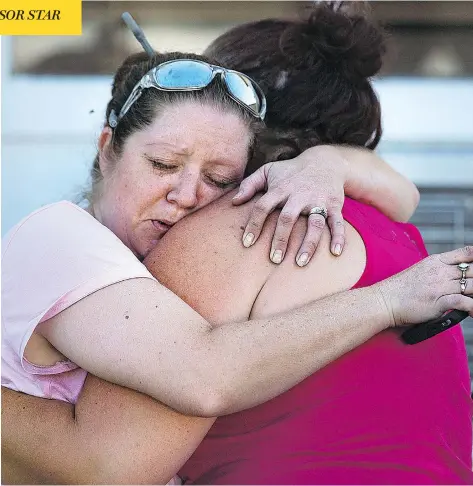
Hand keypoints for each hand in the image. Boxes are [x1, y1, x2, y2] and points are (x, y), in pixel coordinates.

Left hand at [233, 146, 346, 266]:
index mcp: (280, 188)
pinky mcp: (334, 205)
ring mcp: (318, 200)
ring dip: (308, 244)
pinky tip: (336, 253)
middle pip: (288, 218)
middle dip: (280, 239)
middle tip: (274, 259)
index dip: (254, 225)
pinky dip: (339, 237)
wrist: (325, 161)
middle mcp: (299, 195)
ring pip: (314, 224)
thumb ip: (249, 184)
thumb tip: (233, 202)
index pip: (263, 207)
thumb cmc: (290, 171)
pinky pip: (338, 222)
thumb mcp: (268, 171)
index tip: (247, 244)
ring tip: (300, 263)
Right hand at [375, 246, 472, 327]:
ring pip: (472, 286)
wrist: (384, 301)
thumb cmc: (400, 290)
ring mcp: (440, 285)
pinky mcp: (440, 301)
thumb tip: (455, 278)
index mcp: (436, 261)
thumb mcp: (420, 272)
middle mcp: (440, 271)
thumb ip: (438, 272)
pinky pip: (465, 302)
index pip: (466, 253)